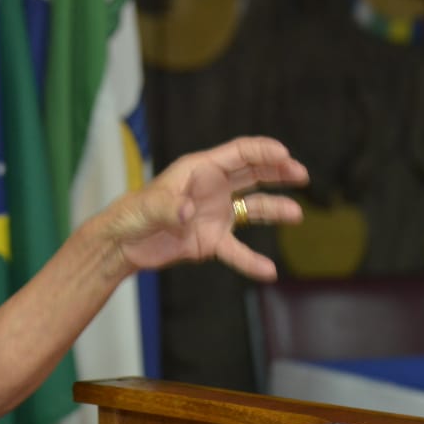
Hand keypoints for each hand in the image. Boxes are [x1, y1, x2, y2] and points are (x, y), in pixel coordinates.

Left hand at [101, 136, 307, 280]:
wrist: (122, 244)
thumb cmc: (131, 215)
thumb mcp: (147, 207)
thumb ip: (168, 208)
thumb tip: (188, 212)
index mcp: (198, 170)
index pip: (238, 154)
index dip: (263, 151)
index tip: (285, 155)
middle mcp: (211, 189)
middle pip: (252, 174)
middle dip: (277, 171)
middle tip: (301, 173)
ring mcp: (214, 214)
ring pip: (252, 207)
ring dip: (274, 209)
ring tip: (296, 215)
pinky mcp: (211, 241)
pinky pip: (237, 250)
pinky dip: (252, 260)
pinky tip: (268, 271)